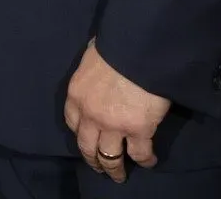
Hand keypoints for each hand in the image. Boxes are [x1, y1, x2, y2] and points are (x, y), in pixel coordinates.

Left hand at [64, 42, 170, 181]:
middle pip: (87, 147)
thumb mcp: (93, 55)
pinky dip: (145, 160)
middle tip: (99, 168)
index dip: (80, 132)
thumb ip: (93, 68)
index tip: (86, 138)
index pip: (72, 121)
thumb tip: (99, 64)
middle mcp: (90, 115)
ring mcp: (113, 126)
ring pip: (110, 158)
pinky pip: (139, 154)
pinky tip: (149, 162)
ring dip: (114, 169)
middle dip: (93, 160)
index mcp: (77, 95)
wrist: (138, 49)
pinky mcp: (138, 131)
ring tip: (120, 176)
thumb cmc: (116, 45)